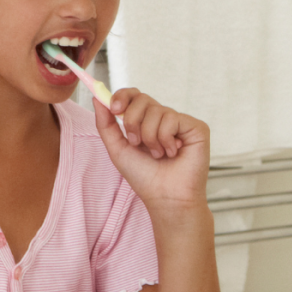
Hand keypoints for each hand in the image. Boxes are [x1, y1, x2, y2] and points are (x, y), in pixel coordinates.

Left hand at [95, 88, 210, 215]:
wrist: (165, 196)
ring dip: (150, 137)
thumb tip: (96, 98)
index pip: (134, 95)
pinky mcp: (196, 127)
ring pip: (156, 110)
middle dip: (132, 121)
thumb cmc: (144, 176)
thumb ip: (105, 123)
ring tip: (158, 154)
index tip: (114, 108)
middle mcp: (163, 118)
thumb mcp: (117, 148)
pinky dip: (165, 139)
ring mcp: (180, 121)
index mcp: (145, 121)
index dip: (122, 96)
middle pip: (142, 98)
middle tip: (136, 143)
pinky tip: (173, 152)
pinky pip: (172, 119)